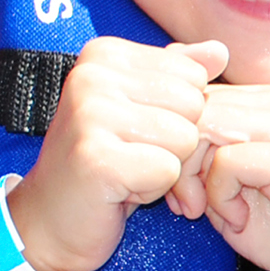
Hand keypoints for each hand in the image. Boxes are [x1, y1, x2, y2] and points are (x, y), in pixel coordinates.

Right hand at [7, 37, 228, 270]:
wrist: (49, 220)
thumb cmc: (101, 163)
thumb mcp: (141, 108)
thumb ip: (178, 74)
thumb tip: (220, 50)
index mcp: (103, 54)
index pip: (193, 75)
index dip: (179, 113)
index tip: (137, 131)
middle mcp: (91, 75)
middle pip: (193, 105)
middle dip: (175, 141)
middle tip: (131, 156)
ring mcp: (89, 115)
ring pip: (185, 138)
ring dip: (164, 167)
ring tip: (125, 171)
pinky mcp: (96, 158)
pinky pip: (168, 170)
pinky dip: (152, 190)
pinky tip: (119, 190)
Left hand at [169, 83, 269, 270]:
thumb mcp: (229, 187)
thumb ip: (199, 156)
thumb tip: (153, 135)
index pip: (195, 96)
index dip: (173, 143)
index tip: (175, 188)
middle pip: (195, 107)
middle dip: (175, 159)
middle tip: (183, 203)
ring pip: (205, 126)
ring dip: (192, 177)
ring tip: (205, 211)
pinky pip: (229, 161)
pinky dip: (219, 196)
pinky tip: (238, 219)